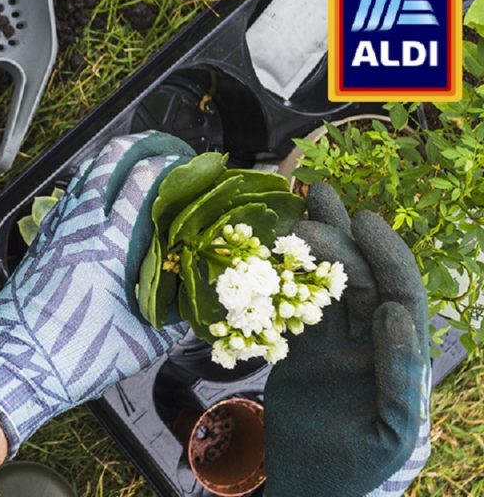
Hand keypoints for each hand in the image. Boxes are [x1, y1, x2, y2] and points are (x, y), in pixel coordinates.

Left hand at [0, 131, 195, 455]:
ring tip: (132, 163)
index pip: (141, 182)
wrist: (15, 366)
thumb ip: (174, 321)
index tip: (189, 163)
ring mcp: (55, 232)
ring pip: (82, 178)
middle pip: (107, 162)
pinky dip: (85, 188)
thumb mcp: (141, 344)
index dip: (168, 164)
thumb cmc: (76, 356)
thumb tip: (198, 306)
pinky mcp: (39, 244)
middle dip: (138, 145)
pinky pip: (65, 201)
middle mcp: (79, 227)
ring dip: (109, 163)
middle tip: (161, 147)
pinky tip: (95, 199)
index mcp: (109, 245)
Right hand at [264, 183, 430, 495]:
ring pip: (327, 285)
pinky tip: (273, 250)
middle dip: (342, 239)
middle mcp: (368, 344)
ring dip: (317, 246)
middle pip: (361, 279)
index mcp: (397, 358)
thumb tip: (394, 315)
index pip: (399, 295)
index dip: (386, 256)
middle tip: (314, 204)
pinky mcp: (300, 351)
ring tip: (301, 204)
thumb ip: (398, 375)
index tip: (364, 222)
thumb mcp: (389, 431)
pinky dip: (284, 278)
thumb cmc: (354, 469)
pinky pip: (293, 307)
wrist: (307, 487)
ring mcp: (333, 345)